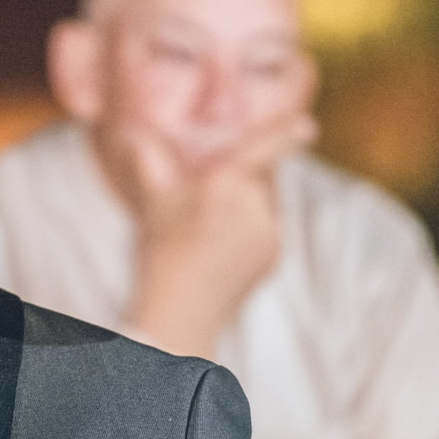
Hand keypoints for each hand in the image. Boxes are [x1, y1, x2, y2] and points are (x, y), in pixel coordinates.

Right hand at [114, 113, 310, 358]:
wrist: (181, 311)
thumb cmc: (162, 251)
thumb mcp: (153, 200)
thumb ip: (147, 160)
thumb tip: (131, 135)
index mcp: (229, 182)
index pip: (269, 146)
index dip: (288, 132)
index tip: (308, 126)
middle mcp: (256, 204)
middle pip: (266, 174)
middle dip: (250, 172)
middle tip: (219, 184)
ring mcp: (270, 232)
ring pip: (269, 201)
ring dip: (252, 200)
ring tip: (215, 220)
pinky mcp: (275, 255)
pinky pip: (270, 228)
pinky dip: (254, 227)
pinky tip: (224, 244)